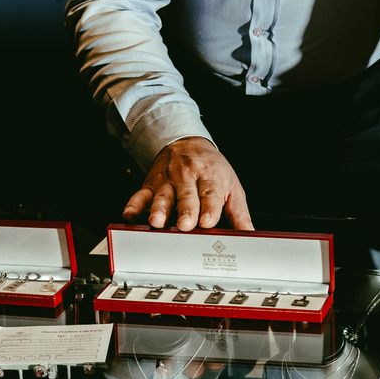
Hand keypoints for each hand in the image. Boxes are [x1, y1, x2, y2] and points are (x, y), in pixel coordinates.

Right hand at [123, 137, 253, 230]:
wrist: (186, 142)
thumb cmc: (211, 169)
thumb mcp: (231, 186)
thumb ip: (239, 213)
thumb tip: (249, 235)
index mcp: (210, 177)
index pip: (211, 193)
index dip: (209, 207)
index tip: (208, 221)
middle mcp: (187, 177)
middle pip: (186, 196)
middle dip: (185, 210)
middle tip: (185, 224)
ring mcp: (167, 181)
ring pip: (162, 196)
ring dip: (159, 209)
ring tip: (157, 222)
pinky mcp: (150, 185)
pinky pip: (140, 195)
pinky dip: (134, 205)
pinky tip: (130, 215)